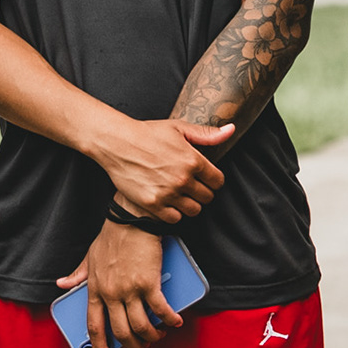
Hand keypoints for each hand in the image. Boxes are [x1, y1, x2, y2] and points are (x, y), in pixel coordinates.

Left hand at [57, 221, 178, 347]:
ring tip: (158, 333)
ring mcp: (129, 290)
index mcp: (95, 290)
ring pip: (140, 326)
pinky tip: (174, 321)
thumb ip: (77, 274)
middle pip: (120, 332)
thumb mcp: (89, 257)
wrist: (131, 220)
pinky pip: (160, 309)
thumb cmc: (111, 237)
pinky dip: (169, 319)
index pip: (94, 326)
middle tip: (142, 346)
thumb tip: (62, 284)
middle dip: (133, 346)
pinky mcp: (148, 283)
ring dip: (152, 335)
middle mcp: (110, 294)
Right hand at [90, 118, 232, 219]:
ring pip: (193, 210)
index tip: (205, 178)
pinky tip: (168, 201)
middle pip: (207, 197)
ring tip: (180, 194)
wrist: (117, 143)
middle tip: (190, 185)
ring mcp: (168, 193)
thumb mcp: (179, 128)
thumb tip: (230, 130)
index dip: (213, 180)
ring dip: (189, 204)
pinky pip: (174, 218)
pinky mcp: (153, 204)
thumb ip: (207, 134)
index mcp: (193, 160)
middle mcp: (182, 179)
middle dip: (201, 191)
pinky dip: (173, 212)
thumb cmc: (146, 133)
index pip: (218, 181)